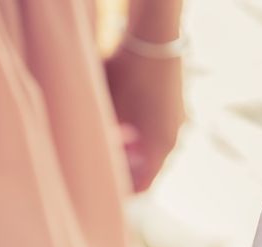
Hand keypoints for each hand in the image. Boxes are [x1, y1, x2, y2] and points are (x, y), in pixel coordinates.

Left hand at [105, 49, 184, 191]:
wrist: (154, 38)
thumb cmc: (127, 78)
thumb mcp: (106, 114)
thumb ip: (99, 143)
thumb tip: (83, 165)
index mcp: (160, 148)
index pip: (144, 186)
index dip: (123, 194)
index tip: (104, 194)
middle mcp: (174, 138)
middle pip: (149, 169)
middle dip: (125, 172)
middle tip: (102, 172)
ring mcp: (178, 121)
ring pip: (153, 149)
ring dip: (133, 153)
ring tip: (109, 148)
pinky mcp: (176, 106)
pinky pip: (158, 131)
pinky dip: (141, 137)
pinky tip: (123, 127)